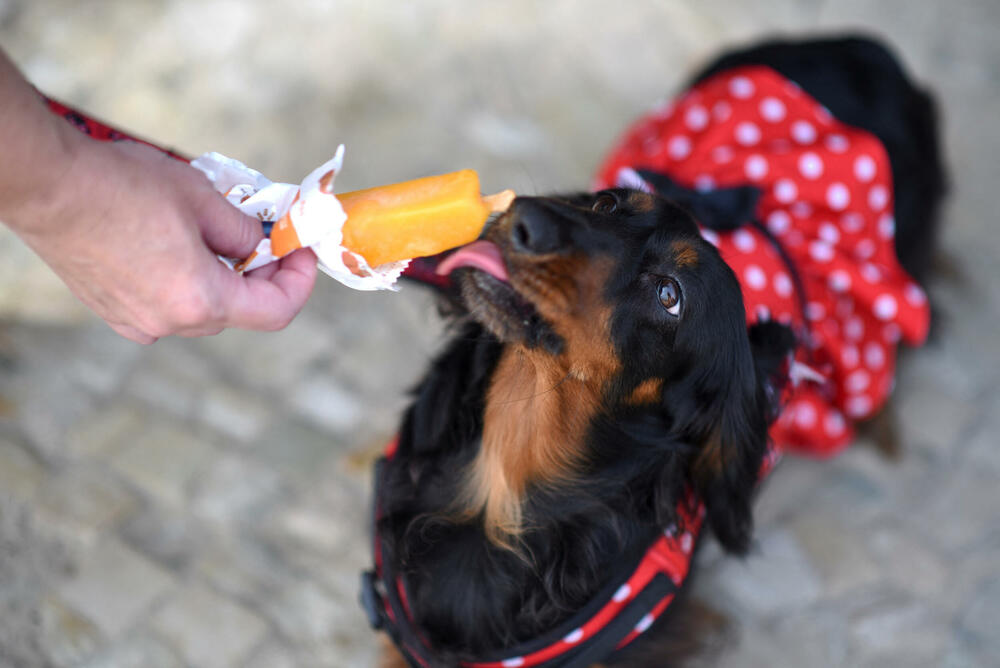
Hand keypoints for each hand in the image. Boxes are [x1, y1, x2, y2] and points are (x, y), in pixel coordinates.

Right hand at [15, 139, 317, 343]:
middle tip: (267, 236)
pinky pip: (166, 303)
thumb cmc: (121, 187)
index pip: (275, 312)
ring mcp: (136, 321)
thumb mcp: (203, 200)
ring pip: (202, 308)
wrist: (46, 186)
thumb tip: (261, 245)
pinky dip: (186, 280)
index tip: (301, 252)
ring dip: (222, 277)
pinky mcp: (112, 310)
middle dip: (261, 275)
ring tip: (219, 233)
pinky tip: (177, 242)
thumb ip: (245, 231)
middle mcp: (168, 323)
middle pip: (238, 310)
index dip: (299, 281)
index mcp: (199, 301)